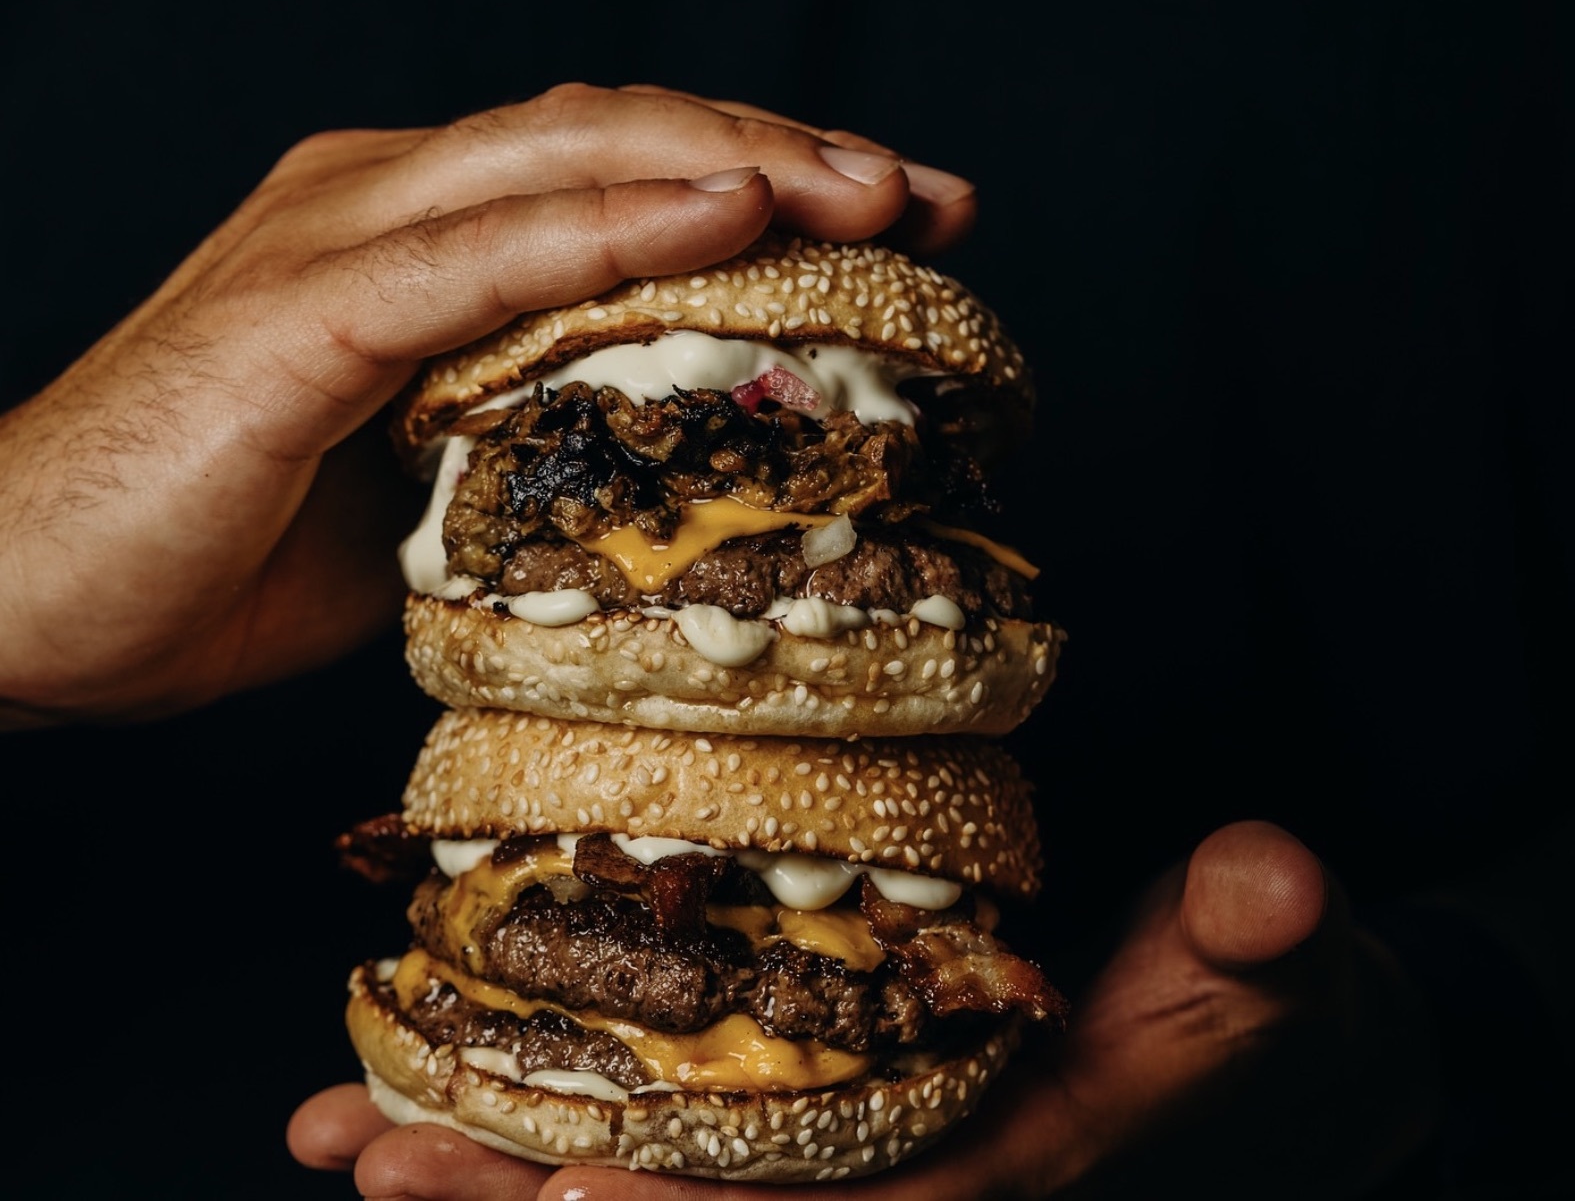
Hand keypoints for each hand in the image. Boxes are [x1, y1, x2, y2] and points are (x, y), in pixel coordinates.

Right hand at [0, 83, 975, 724]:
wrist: (22, 600)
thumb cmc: (217, 545)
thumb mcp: (423, 477)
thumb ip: (527, 429)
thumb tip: (662, 461)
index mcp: (419, 228)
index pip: (623, 170)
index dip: (769, 183)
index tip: (904, 224)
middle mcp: (384, 196)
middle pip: (621, 133)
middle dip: (791, 154)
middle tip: (934, 194)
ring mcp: (336, 236)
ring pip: (569, 159)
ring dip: (737, 166)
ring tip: (876, 192)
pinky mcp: (294, 314)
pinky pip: (480, 255)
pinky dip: (611, 227)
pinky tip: (728, 215)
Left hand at [286, 821, 1439, 1198]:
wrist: (1225, 1018)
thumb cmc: (1235, 1002)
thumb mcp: (1256, 967)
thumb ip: (1253, 941)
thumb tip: (1272, 882)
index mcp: (992, 1163)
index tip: (574, 1192)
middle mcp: (889, 1164)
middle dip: (546, 1195)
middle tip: (388, 1166)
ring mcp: (835, 1128)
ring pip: (652, 1161)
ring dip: (497, 1156)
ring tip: (348, 1137)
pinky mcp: (800, 1075)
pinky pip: (655, 1098)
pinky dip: (527, 1093)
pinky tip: (395, 1081)